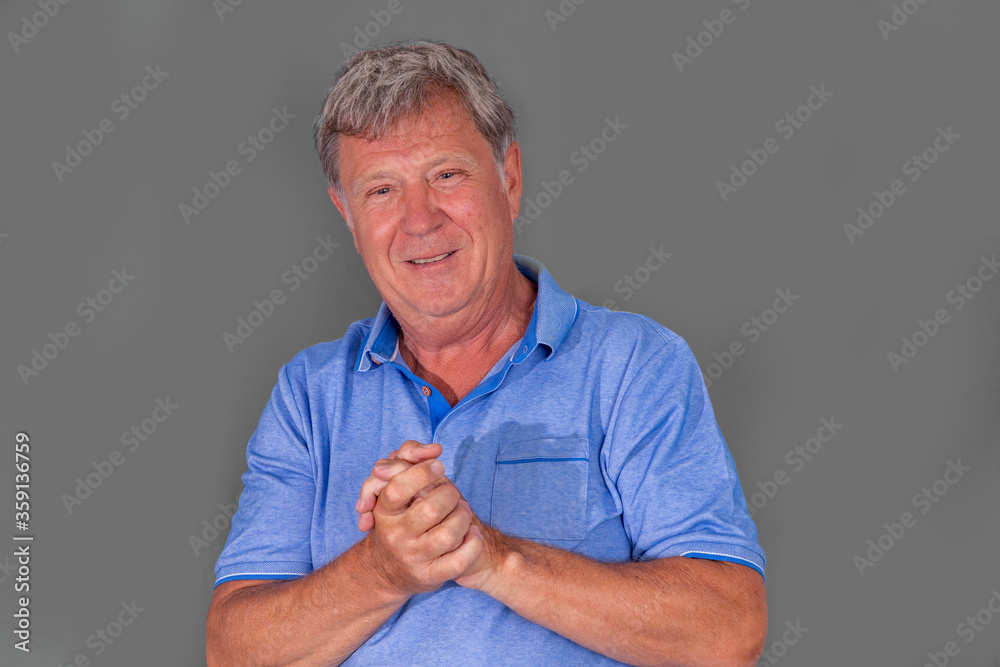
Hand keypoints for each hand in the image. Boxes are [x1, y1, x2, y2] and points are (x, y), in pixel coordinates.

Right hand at [357, 440, 510, 594]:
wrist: (387, 571)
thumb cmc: (397, 522)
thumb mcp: (392, 494)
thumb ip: (405, 463)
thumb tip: (432, 450)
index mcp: (383, 513)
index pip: (398, 488)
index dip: (423, 472)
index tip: (439, 466)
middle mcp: (395, 537)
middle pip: (430, 509)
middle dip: (450, 495)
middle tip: (453, 493)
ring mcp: (413, 558)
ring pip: (448, 535)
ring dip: (464, 517)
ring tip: (463, 512)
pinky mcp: (430, 576)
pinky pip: (459, 561)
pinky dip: (472, 544)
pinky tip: (472, 533)